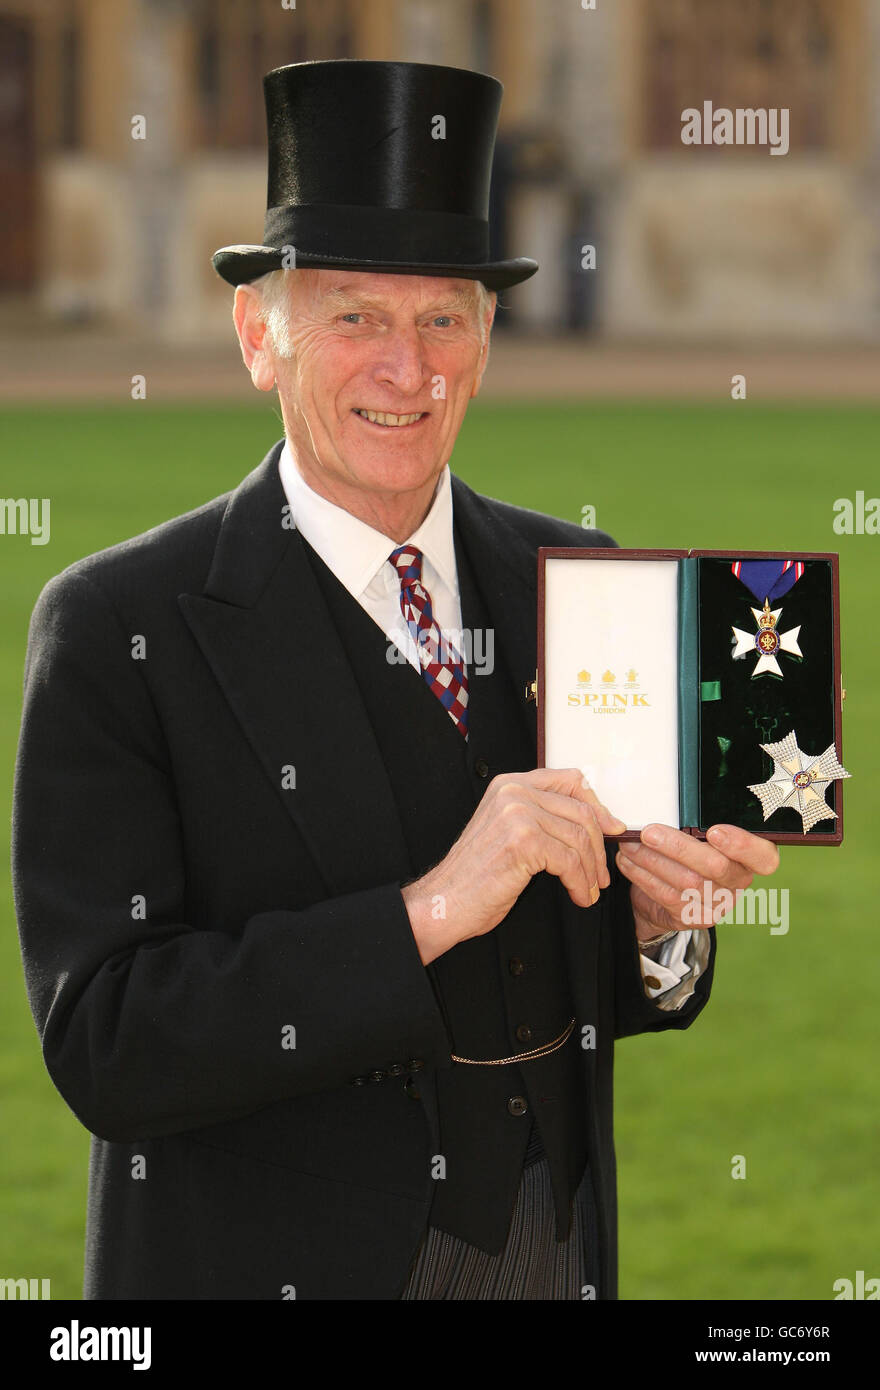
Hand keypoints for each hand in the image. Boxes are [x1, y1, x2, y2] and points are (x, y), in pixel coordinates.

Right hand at [402, 768, 626, 964]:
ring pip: (579, 838)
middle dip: (599, 847)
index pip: (570, 780)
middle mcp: (514, 792)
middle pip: (581, 811)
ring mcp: (518, 814)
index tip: (610, 829)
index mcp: (510, 784)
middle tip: (602, 873)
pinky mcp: (523, 841)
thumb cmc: (476, 875)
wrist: (446, 901)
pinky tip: (578, 895)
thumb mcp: (508, 831)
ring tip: (590, 889)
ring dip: (591, 870)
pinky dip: (581, 882)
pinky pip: (570, 861)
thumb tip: (594, 821)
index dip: (597, 806)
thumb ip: (540, 816)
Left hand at [614, 822, 779, 944]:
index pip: (764, 856)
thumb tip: (668, 804)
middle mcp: (739, 882)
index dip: (742, 844)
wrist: (665, 897)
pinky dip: (643, 876)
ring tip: (630, 845)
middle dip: (679, 847)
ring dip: (652, 860)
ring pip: (687, 882)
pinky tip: (628, 862)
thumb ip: (696, 826)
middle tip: (649, 832)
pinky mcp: (694, 918)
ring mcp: (718, 904)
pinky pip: (667, 896)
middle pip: (717, 867)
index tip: (713, 831)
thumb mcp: (697, 837)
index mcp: (750, 858)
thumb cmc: (686, 854)